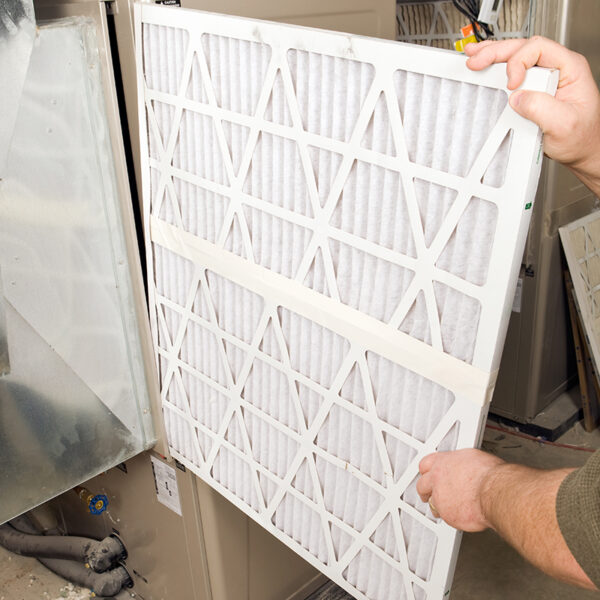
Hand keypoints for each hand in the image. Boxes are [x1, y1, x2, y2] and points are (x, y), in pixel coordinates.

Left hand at [416, 448, 503, 531]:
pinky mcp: (446, 514)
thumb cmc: (490, 475)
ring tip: (446, 507)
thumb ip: (462, 464)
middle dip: (425, 490)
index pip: (425, 464)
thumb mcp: (474, 457)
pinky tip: (460, 515)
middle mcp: (437, 478)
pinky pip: (445, 517)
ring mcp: (440, 497)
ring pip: (432, 503)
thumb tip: (465, 465)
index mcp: (443, 462)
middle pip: (422, 485)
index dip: (427, 471)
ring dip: (437, 505)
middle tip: (429, 493)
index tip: (428, 474)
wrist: (495, 493)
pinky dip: (451, 517)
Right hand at [464, 37, 599, 192]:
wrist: (581, 150)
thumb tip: (517, 98)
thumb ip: (541, 108)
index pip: (539, 49)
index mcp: (570, 68)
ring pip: (516, 56)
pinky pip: (512, 73)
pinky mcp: (532, 90)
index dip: (519, 62)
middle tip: (476, 60)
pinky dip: (495, 69)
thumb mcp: (564, 124)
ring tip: (474, 56)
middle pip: (523, 48)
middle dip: (496, 52)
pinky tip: (484, 67)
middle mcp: (556, 69)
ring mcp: (543, 78)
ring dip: (493, 55)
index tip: (511, 85)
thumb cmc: (580, 137)